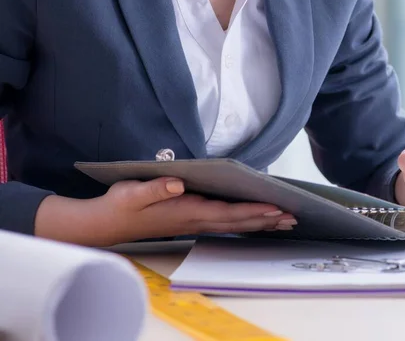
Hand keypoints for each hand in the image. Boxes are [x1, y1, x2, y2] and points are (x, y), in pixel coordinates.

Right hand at [35, 177, 295, 246]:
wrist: (107, 223)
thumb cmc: (122, 204)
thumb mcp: (133, 193)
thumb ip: (155, 188)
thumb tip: (177, 184)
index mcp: (187, 211)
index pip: (227, 213)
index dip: (252, 211)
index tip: (275, 209)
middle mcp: (195, 220)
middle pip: (237, 222)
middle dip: (266, 220)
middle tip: (293, 217)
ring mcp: (194, 222)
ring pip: (234, 225)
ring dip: (260, 224)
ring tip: (284, 221)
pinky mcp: (191, 220)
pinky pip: (225, 224)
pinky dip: (245, 222)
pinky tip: (255, 221)